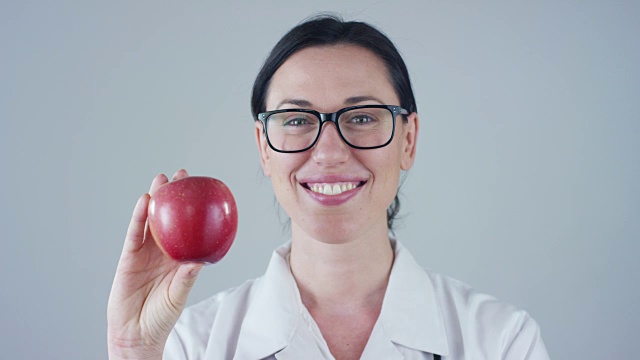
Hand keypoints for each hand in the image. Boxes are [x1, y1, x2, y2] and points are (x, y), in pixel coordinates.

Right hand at [107, 169, 203, 359]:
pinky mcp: (128, 257)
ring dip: (155, 200)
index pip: (187, 228)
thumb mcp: (179, 293)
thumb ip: (187, 276)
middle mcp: (162, 251)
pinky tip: (145, 202)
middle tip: (182, 176)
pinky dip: (138, 217)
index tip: (202, 191)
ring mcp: (144, 252)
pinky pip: (134, 233)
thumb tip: (199, 260)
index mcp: (178, 258)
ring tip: (161, 181)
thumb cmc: (161, 316)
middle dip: (174, 196)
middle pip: (168, 218)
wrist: (136, 333)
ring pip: (150, 220)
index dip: (193, 210)